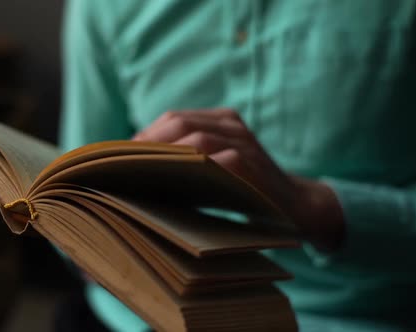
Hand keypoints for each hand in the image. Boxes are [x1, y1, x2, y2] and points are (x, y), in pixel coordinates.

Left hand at [133, 109, 344, 250]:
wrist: (295, 206)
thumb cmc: (243, 189)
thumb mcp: (214, 167)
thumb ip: (186, 160)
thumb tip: (135, 168)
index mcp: (221, 119)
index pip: (173, 118)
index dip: (145, 135)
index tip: (120, 157)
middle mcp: (232, 124)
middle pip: (178, 123)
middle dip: (146, 144)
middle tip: (123, 167)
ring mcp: (244, 142)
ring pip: (194, 139)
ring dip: (162, 157)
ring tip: (139, 176)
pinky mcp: (251, 165)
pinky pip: (215, 161)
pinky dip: (188, 171)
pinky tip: (169, 186)